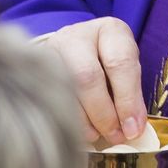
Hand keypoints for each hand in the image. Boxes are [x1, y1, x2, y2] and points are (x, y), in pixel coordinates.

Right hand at [42, 18, 147, 145]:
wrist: (75, 49)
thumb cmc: (108, 61)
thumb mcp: (126, 70)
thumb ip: (131, 95)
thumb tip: (133, 129)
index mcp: (110, 31)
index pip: (120, 63)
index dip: (127, 99)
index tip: (133, 129)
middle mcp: (78, 36)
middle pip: (87, 76)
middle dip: (103, 113)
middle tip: (115, 136)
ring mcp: (52, 51)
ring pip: (64, 88)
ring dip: (84, 121)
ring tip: (98, 136)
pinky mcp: (35, 68)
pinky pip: (48, 98)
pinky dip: (67, 119)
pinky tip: (79, 131)